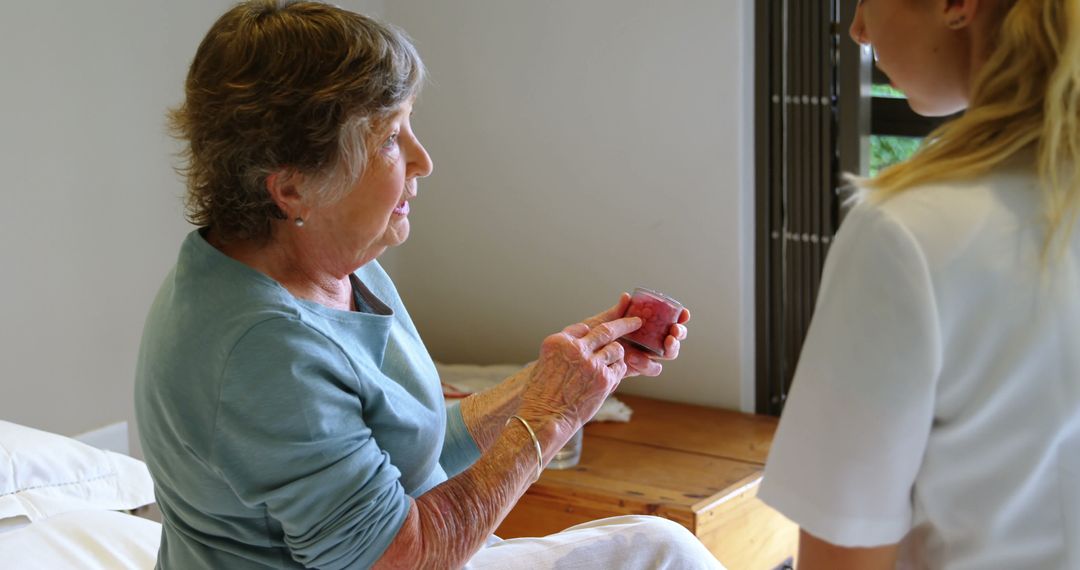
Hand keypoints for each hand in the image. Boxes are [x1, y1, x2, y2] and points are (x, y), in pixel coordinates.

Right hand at [518, 316, 641, 450]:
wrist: (544, 418)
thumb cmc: (542, 395)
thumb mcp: (545, 363)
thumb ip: (565, 350)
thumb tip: (586, 337)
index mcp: (558, 342)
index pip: (582, 328)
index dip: (591, 333)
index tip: (598, 334)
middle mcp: (575, 348)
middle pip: (605, 330)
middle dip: (625, 324)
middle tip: (636, 321)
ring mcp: (591, 363)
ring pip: (616, 349)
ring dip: (615, 356)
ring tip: (607, 368)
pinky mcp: (604, 379)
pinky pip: (619, 368)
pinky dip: (617, 372)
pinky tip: (607, 380)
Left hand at [582, 293, 691, 376]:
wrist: (578, 359)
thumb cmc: (589, 337)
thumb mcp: (601, 323)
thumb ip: (615, 313)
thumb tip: (626, 297)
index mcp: (645, 326)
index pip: (668, 319)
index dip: (680, 317)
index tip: (684, 314)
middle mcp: (649, 340)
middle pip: (674, 337)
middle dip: (679, 334)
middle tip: (673, 332)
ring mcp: (645, 355)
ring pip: (667, 354)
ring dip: (669, 349)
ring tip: (661, 344)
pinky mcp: (638, 369)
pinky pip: (651, 369)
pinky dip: (646, 364)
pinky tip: (633, 358)